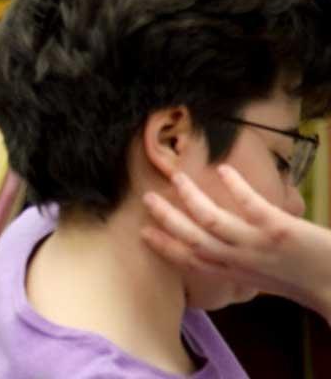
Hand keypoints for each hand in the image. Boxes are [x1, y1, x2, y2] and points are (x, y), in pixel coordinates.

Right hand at [141, 165, 330, 322]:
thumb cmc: (308, 282)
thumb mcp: (267, 278)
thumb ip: (243, 263)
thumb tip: (226, 245)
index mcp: (235, 274)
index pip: (190, 261)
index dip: (165, 247)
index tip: (144, 232)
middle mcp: (240, 262)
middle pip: (192, 239)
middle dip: (167, 219)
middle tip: (148, 197)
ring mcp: (258, 246)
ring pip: (211, 221)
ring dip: (191, 198)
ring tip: (178, 177)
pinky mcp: (279, 230)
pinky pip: (250, 206)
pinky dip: (235, 187)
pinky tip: (225, 170)